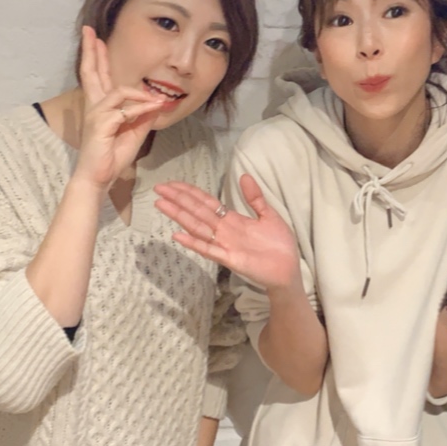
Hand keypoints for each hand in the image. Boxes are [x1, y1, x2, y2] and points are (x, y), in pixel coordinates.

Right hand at [72, 26, 163, 187]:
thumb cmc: (113, 155)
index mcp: (100, 106)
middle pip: (91, 72)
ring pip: (117, 90)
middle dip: (92, 50)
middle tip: (89, 30)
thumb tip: (156, 100)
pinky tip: (152, 109)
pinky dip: (141, 109)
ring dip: (140, 93)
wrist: (99, 177)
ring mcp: (96, 114)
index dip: (97, 57)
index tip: (98, 39)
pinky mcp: (101, 124)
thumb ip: (142, 114)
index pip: (97, 76)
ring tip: (156, 98)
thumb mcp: (134, 131)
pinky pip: (125, 110)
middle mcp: (94, 106)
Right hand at [155, 174, 301, 290]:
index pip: (206, 203)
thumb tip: (244, 175)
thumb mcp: (269, 215)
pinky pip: (209, 250)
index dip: (190, 192)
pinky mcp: (231, 259)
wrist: (288, 270)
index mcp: (232, 220)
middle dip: (178, 200)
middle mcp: (224, 231)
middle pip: (197, 212)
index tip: (173, 183)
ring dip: (180, 216)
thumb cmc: (279, 245)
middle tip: (158, 188)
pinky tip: (177, 235)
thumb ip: (255, 198)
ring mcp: (225, 245)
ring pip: (198, 228)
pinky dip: (194, 243)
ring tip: (161, 204)